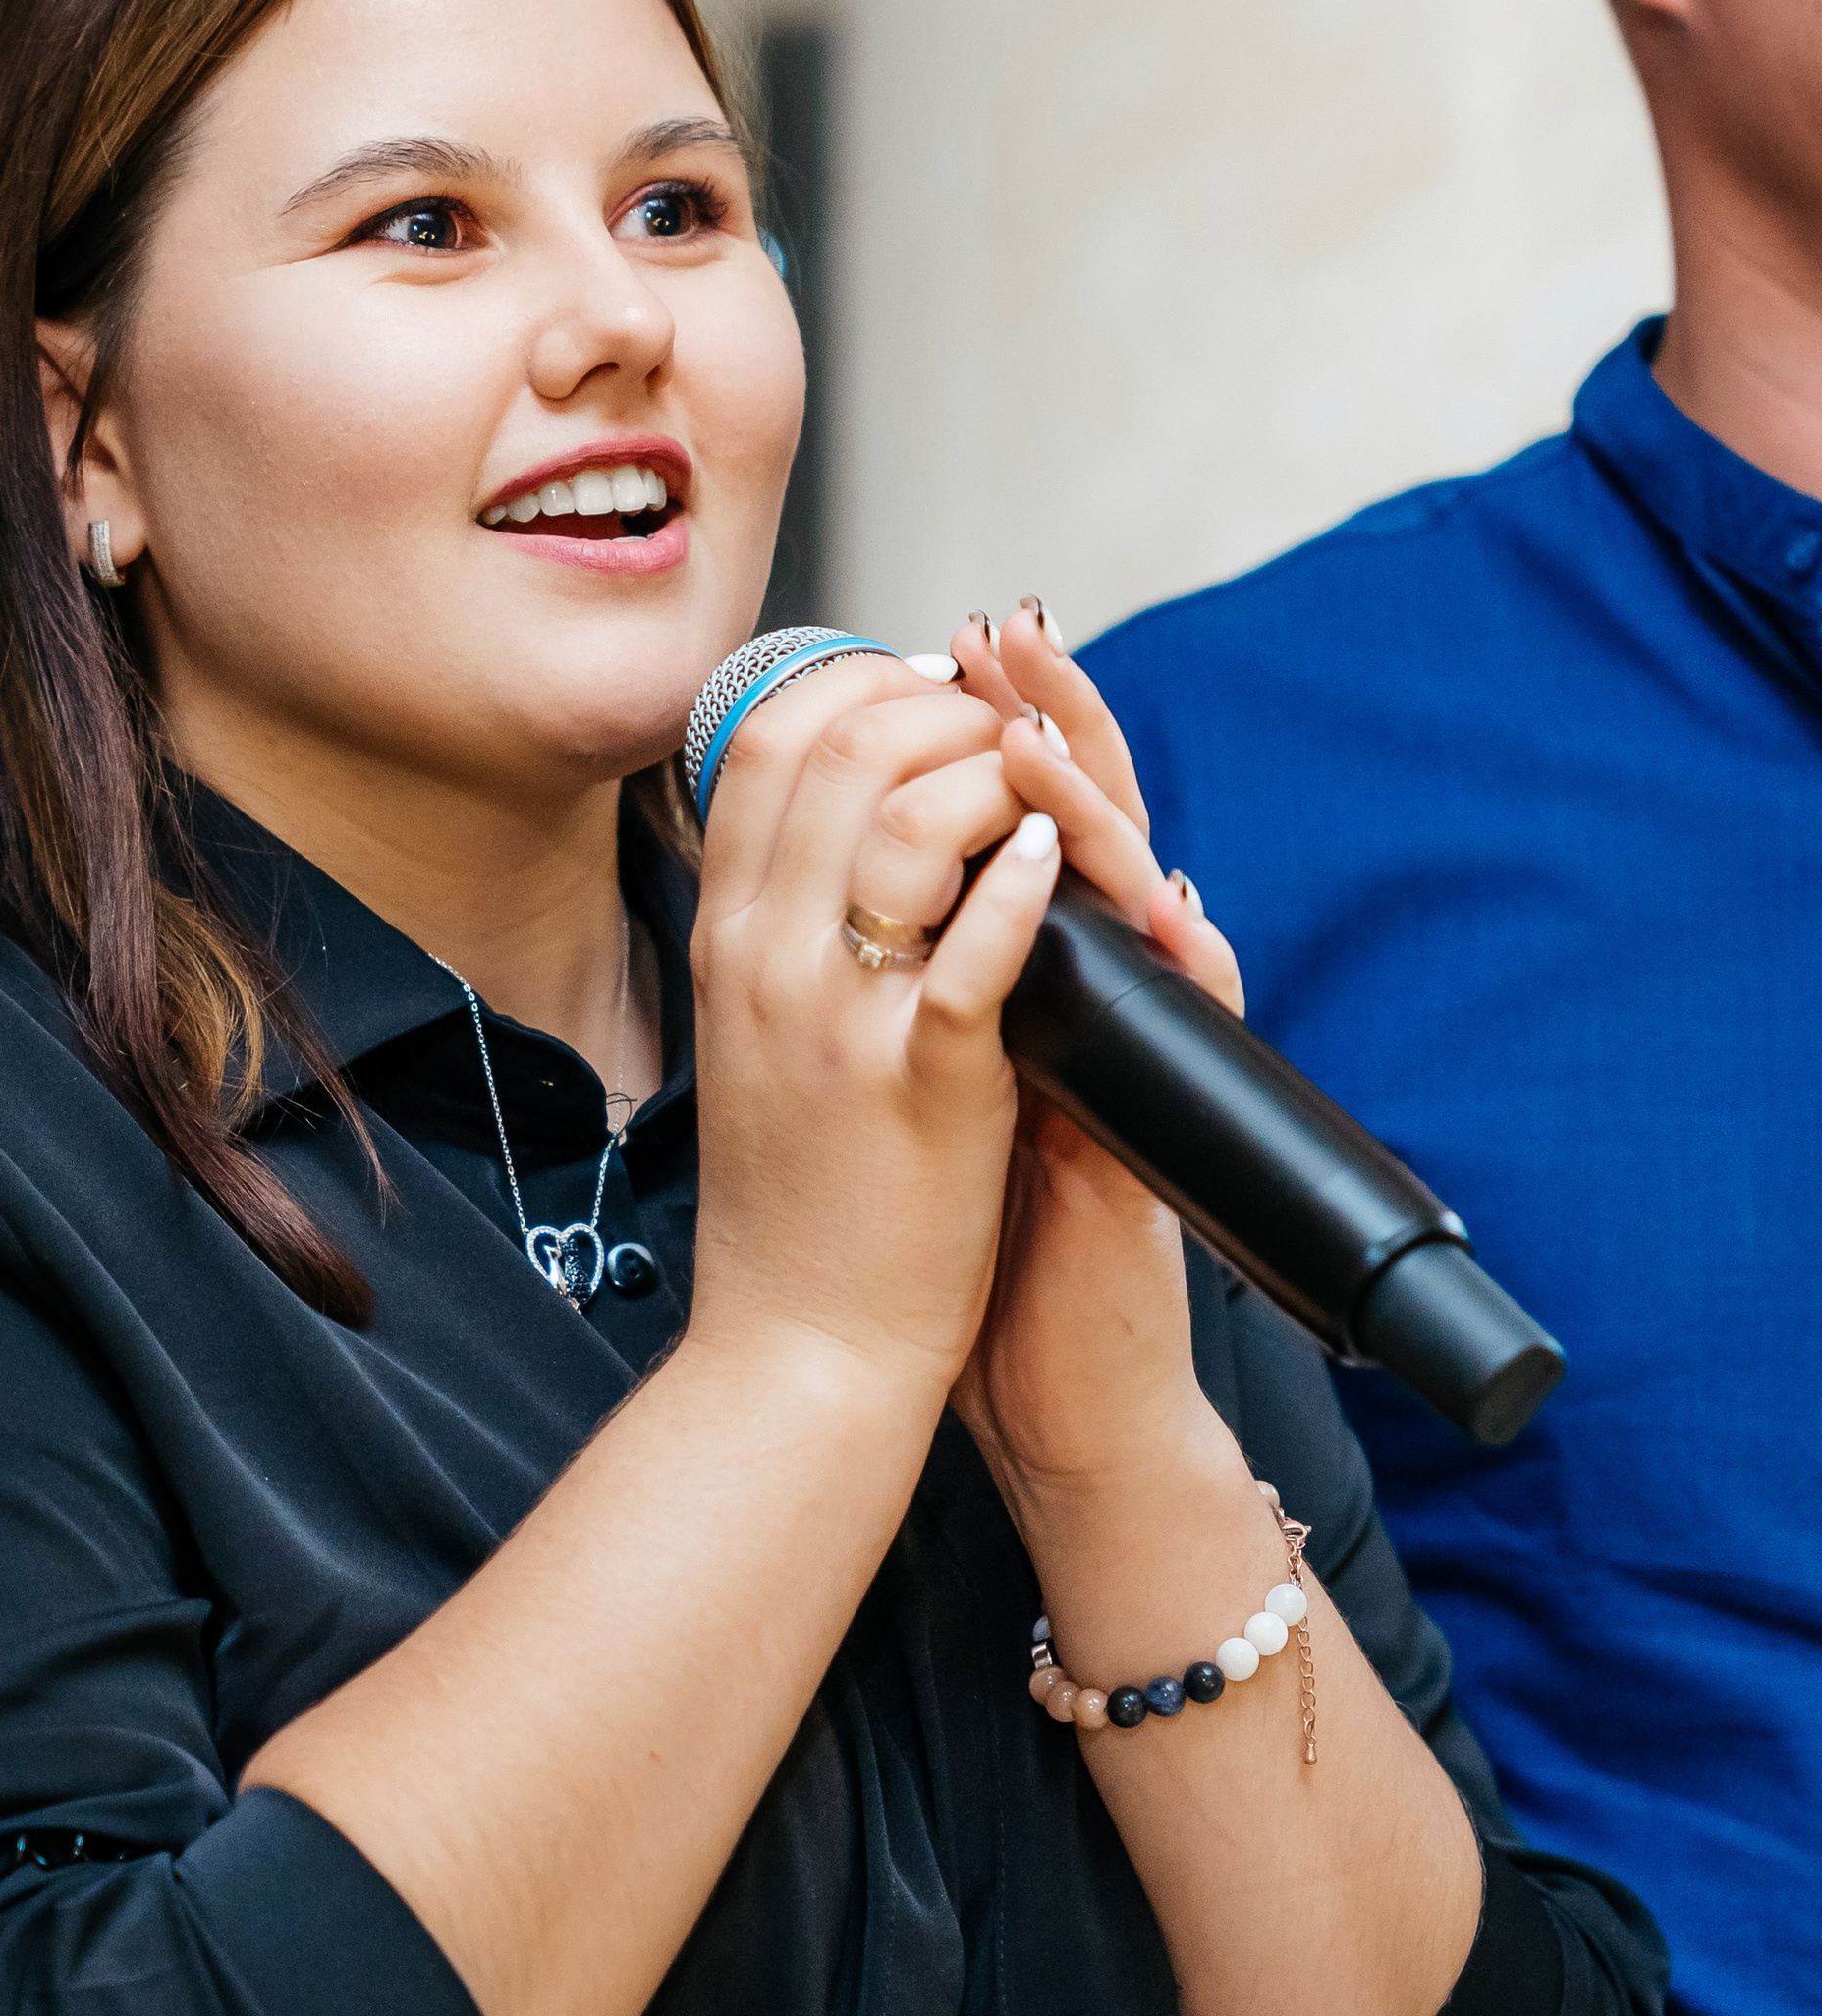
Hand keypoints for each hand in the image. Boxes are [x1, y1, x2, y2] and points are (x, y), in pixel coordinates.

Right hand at [686, 656, 1079, 1403]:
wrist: (795, 1351)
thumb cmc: (792, 1208)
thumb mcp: (748, 1043)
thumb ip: (778, 936)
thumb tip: (836, 838)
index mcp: (726, 944)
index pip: (763, 743)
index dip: (859, 684)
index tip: (933, 695)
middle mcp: (764, 961)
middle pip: (840, 748)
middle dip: (947, 708)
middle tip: (1010, 733)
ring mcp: (837, 1019)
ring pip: (906, 818)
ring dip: (995, 775)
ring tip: (1043, 797)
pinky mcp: (922, 1085)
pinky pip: (975, 950)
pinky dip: (1024, 884)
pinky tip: (1055, 859)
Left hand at [940, 602, 1250, 1504]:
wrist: (1029, 1385)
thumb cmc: (957, 1240)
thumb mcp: (910, 1078)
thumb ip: (903, 976)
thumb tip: (834, 873)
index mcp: (1018, 973)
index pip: (1014, 809)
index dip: (983, 719)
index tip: (937, 636)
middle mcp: (1088, 994)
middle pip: (1090, 812)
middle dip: (1047, 714)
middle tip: (1008, 631)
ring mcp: (1133, 1053)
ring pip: (1143, 887)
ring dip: (1100, 801)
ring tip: (1044, 729)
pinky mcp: (1156, 1123)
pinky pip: (1180, 1018)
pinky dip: (1170, 952)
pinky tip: (1153, 893)